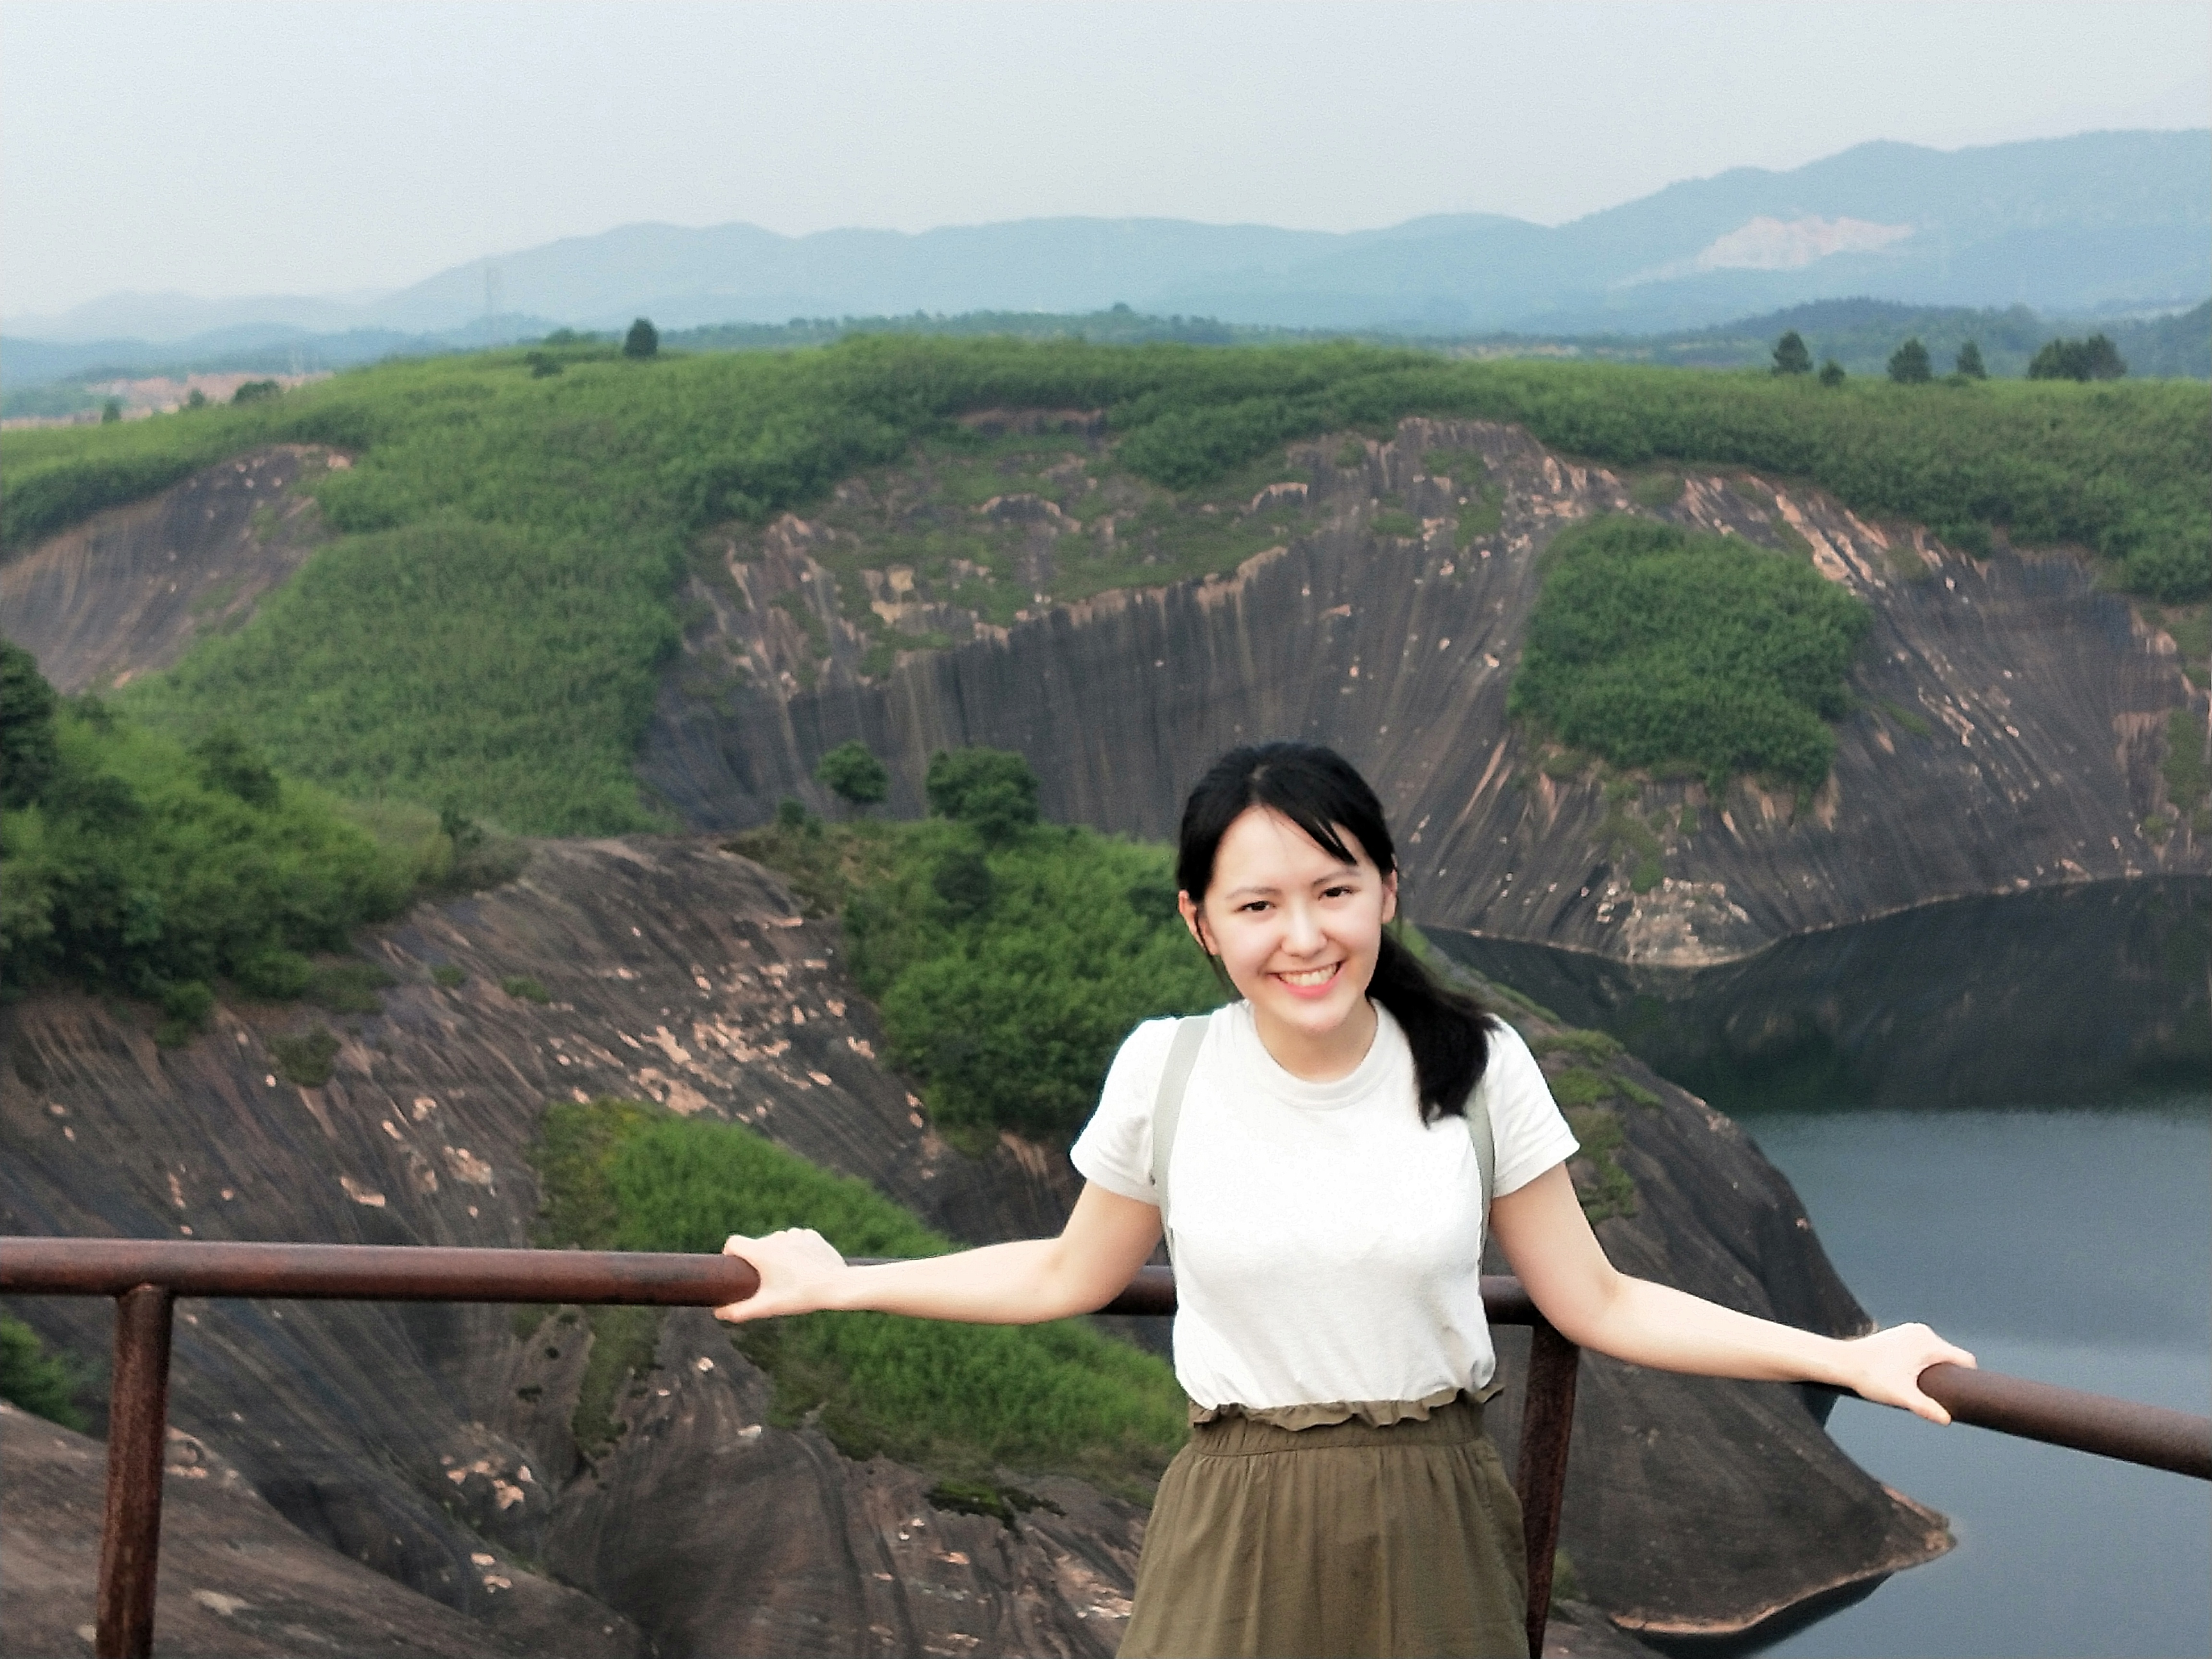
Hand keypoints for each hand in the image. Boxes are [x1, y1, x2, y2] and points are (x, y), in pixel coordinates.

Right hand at [713, 1228, 847, 1323]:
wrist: (836, 1286)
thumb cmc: (799, 1296)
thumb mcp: (767, 1306)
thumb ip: (739, 1311)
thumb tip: (718, 1313)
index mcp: (761, 1250)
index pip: (733, 1242)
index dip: (730, 1254)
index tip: (735, 1267)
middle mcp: (776, 1237)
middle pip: (757, 1244)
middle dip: (758, 1260)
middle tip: (767, 1281)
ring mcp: (796, 1234)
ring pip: (778, 1242)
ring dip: (779, 1255)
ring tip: (788, 1276)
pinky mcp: (812, 1235)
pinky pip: (797, 1240)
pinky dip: (796, 1251)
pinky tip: (804, 1267)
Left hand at [1840, 1322, 1977, 1423]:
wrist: (1843, 1362)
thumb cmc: (1871, 1377)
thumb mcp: (1901, 1395)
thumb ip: (1925, 1407)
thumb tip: (1946, 1419)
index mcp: (1928, 1343)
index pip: (1964, 1360)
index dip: (1968, 1379)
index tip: (1965, 1395)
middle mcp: (1922, 1332)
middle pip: (1951, 1357)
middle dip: (1949, 1376)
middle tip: (1939, 1395)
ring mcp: (1911, 1331)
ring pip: (1936, 1354)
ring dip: (1935, 1369)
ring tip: (1923, 1387)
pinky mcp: (1902, 1334)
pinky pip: (1923, 1349)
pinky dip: (1923, 1362)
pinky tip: (1913, 1376)